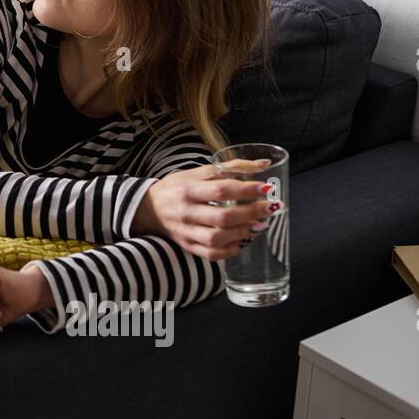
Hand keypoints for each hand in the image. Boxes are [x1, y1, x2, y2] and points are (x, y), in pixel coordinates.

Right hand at [132, 160, 278, 260]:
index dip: (246, 190)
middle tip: (271, 208)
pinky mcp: (187, 245)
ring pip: (218, 238)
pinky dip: (231, 250)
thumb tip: (264, 164)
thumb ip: (230, 167)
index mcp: (187, 189)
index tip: (266, 188)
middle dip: (252, 213)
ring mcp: (185, 231)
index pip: (221, 189)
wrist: (148, 208)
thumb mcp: (197, 172)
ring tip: (260, 225)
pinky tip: (243, 241)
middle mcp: (186, 212)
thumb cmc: (177, 187)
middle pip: (223, 216)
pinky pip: (212, 254)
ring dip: (244, 233)